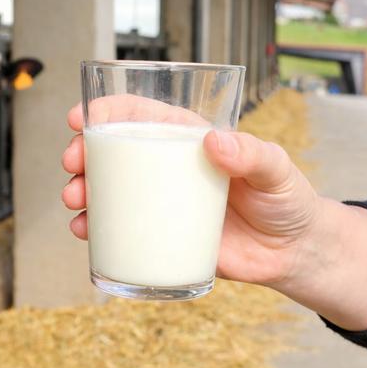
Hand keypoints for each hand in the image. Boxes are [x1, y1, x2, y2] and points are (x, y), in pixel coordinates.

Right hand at [62, 97, 366, 329]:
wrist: (293, 254)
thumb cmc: (287, 200)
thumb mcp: (276, 169)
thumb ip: (253, 154)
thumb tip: (215, 142)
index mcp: (190, 141)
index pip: (143, 116)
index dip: (108, 112)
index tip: (81, 119)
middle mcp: (169, 169)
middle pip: (115, 153)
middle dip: (84, 153)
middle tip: (73, 163)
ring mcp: (162, 204)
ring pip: (109, 191)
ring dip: (82, 190)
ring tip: (75, 199)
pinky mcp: (162, 237)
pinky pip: (120, 230)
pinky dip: (96, 229)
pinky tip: (85, 231)